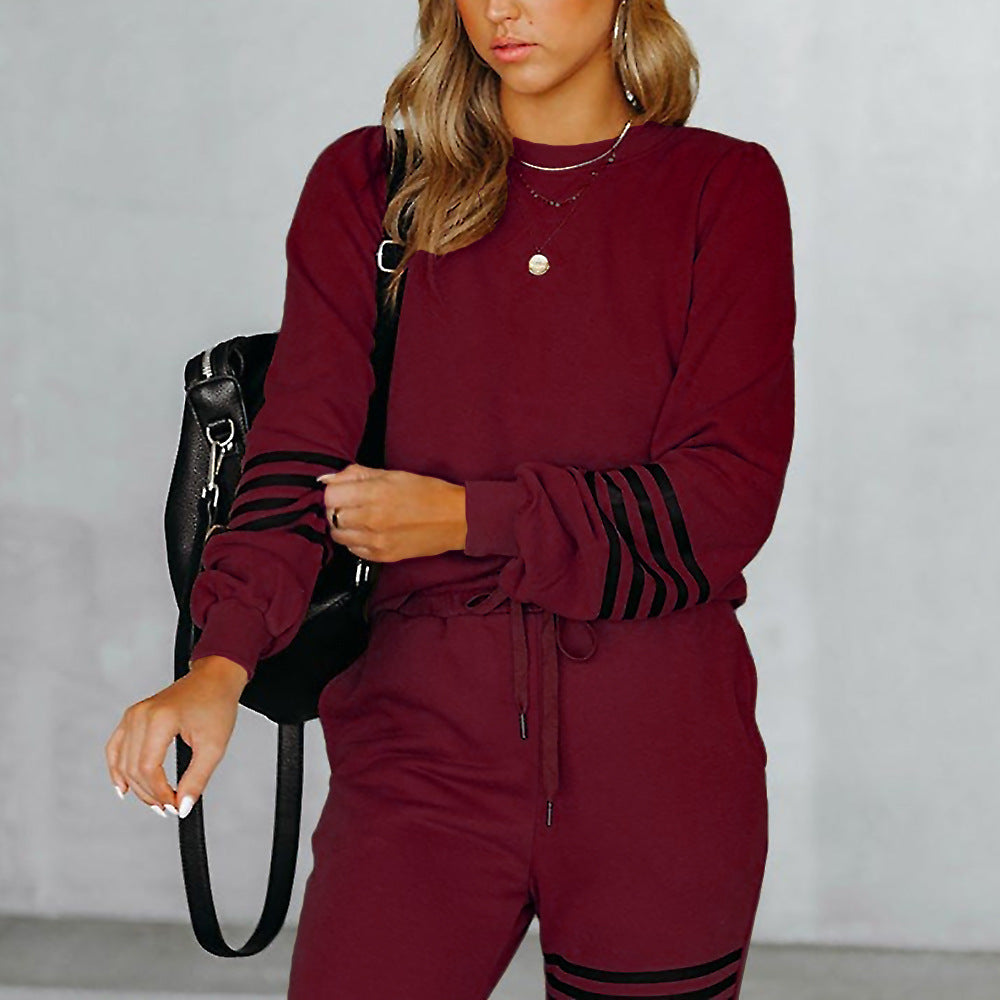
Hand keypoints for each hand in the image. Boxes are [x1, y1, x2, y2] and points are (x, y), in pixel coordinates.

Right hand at [104, 655, 246, 818]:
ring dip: (136, 786)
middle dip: (149, 793)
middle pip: (133, 768)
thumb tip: (182, 807)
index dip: (160, 793)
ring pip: (123, 762)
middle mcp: (140, 715)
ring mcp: (133, 714)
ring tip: (155, 802)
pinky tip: (124, 787)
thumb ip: (197, 779)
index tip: (175, 806)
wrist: (215, 678)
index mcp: (160, 718)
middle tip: (168, 807)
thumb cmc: (216, 704)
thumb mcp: (214, 745)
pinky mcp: (132, 717)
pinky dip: (118, 769)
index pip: (149, 768)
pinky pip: (116, 748)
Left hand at [316, 464, 466, 562]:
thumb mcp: (393, 475)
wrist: (456, 519)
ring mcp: (376, 541)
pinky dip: (356, 540)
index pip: (329, 495)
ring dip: (345, 525)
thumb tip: (329, 478)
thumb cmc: (429, 493)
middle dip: (338, 507)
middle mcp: (372, 519)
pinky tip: (370, 531)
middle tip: (352, 503)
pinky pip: (353, 550)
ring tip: (361, 517)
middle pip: (331, 515)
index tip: (342, 490)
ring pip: (338, 535)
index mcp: (375, 494)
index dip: (333, 490)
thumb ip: (357, 475)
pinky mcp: (382, 556)